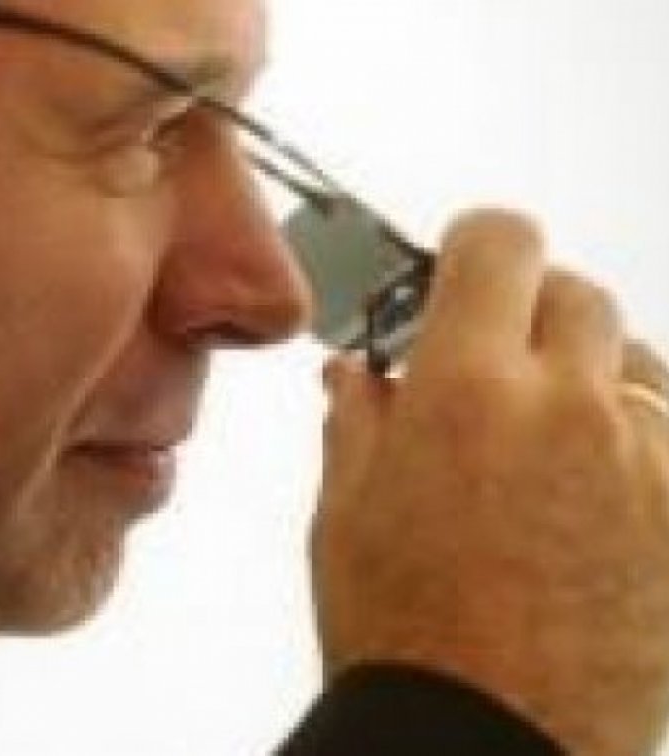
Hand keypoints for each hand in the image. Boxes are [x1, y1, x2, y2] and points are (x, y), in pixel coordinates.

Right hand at [311, 209, 668, 755]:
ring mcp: (646, 463)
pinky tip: (592, 495)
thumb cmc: (408, 637)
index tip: (464, 268)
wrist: (482, 739)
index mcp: (467, 390)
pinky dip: (635, 445)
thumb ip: (357, 418)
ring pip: (637, 364)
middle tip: (491, 365)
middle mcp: (570, 408)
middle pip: (576, 292)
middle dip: (528, 313)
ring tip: (547, 441)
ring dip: (591, 377)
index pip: (501, 242)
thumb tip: (361, 371)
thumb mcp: (344, 511)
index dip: (477, 246)